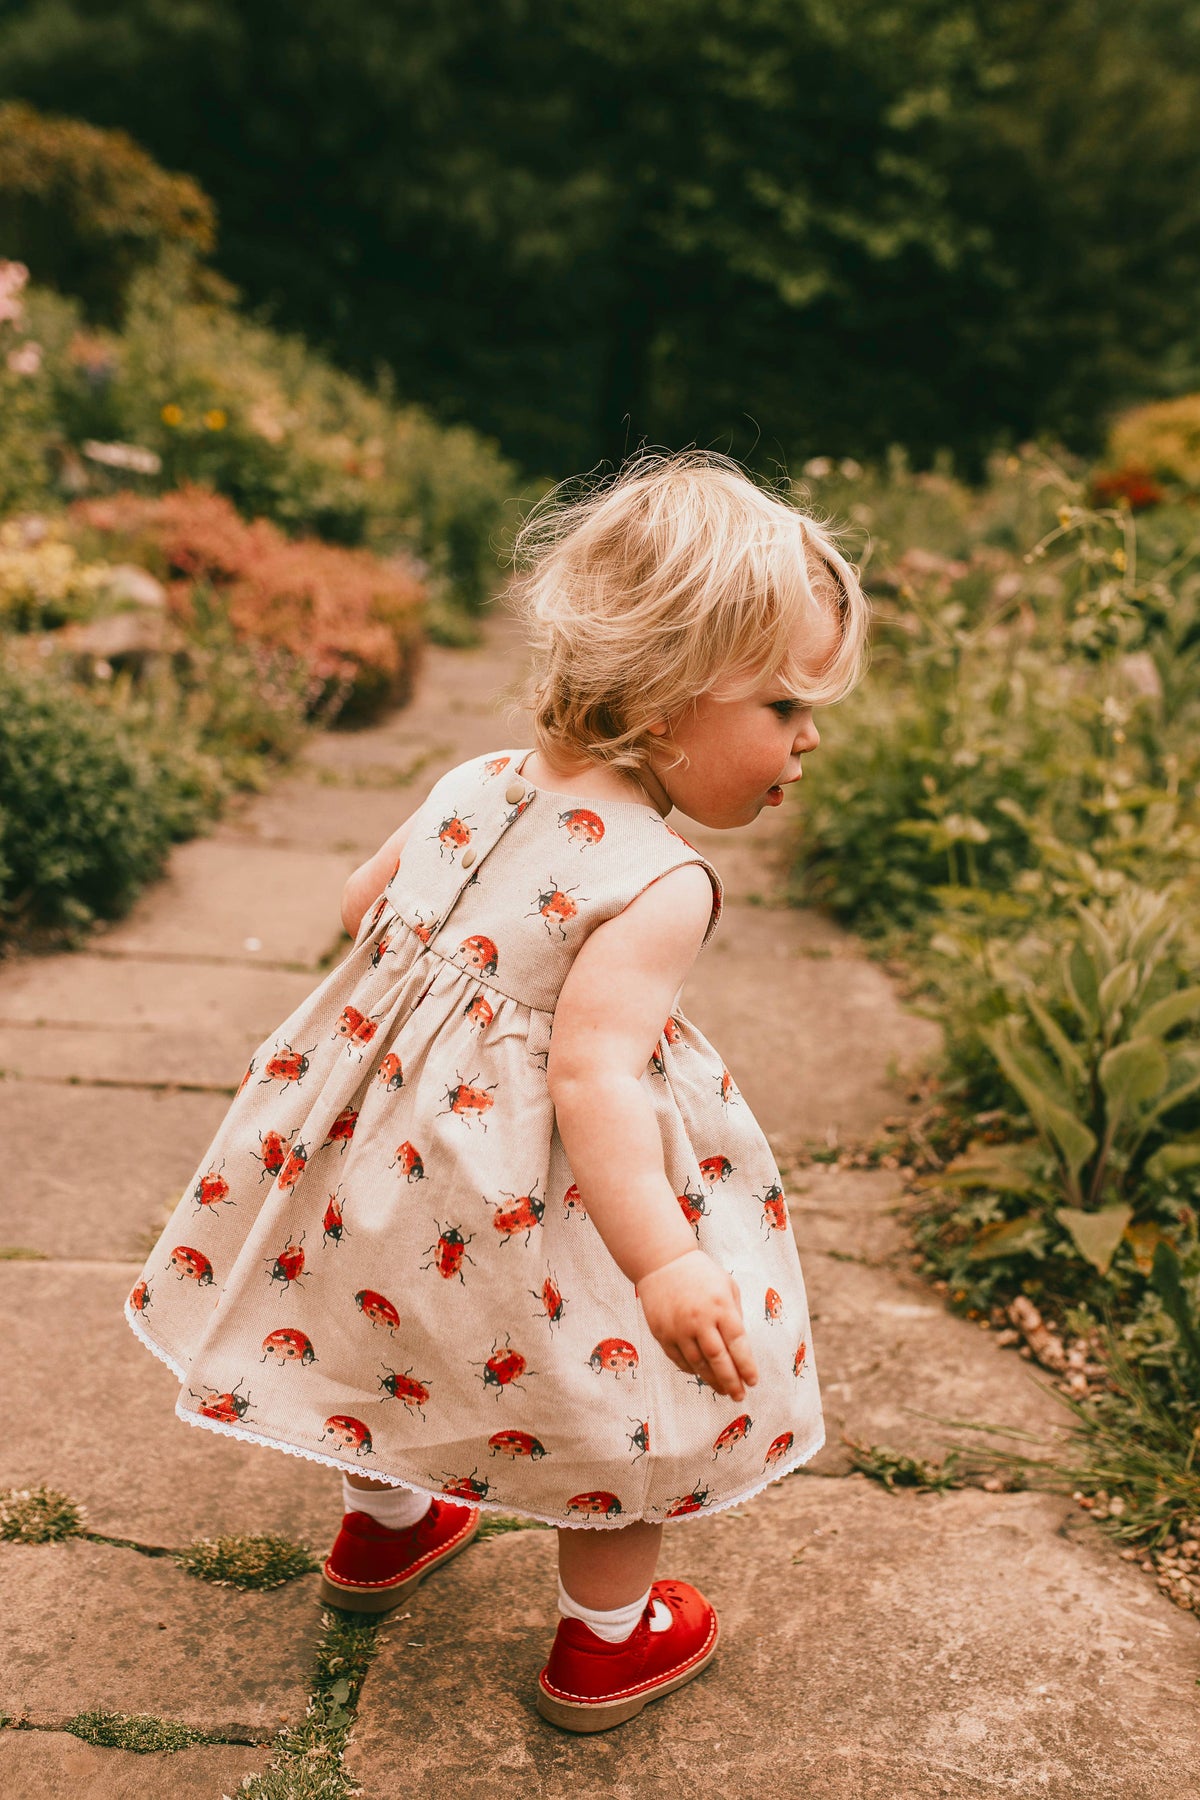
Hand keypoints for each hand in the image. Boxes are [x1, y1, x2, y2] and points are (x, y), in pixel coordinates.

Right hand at [637, 1249, 758, 1401]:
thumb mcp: (727, 1286)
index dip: (746, 1366)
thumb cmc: (701, 1274)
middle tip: (740, 1396)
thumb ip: (735, 1315)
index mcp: (721, 1307)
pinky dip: (692, 1370)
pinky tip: (703, 1374)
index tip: (753, 1382)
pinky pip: (679, 1360)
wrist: (662, 1262)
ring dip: (712, 1380)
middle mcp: (700, 1320)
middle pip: (718, 1360)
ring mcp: (679, 1328)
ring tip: (724, 1390)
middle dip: (731, 1381)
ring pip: (698, 1364)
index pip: (738, 1344)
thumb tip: (739, 1347)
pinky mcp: (662, 1333)